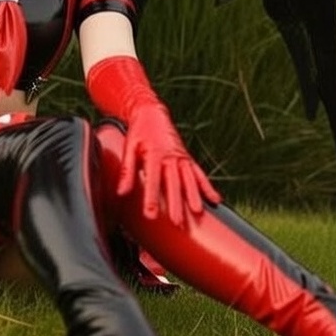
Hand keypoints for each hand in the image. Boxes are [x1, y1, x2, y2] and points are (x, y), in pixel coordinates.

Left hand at [118, 101, 220, 226]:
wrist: (151, 114)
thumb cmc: (138, 133)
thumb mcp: (128, 148)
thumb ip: (126, 171)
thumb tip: (121, 193)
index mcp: (153, 154)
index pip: (153, 180)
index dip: (152, 198)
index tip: (150, 215)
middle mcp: (170, 157)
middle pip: (174, 183)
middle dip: (176, 203)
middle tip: (177, 222)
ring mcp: (181, 158)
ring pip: (189, 179)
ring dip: (193, 197)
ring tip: (197, 213)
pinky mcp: (187, 158)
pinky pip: (199, 174)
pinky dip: (207, 187)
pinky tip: (215, 200)